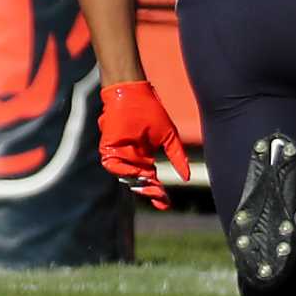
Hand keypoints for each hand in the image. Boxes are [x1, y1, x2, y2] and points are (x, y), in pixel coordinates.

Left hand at [98, 80, 191, 209]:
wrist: (132, 92)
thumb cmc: (150, 110)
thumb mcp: (169, 137)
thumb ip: (177, 157)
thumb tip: (187, 177)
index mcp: (145, 155)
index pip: (151, 179)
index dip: (157, 193)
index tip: (165, 204)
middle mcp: (132, 156)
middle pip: (139, 181)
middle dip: (149, 190)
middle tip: (158, 196)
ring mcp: (119, 152)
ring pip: (126, 176)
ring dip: (137, 183)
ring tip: (148, 187)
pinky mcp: (108, 146)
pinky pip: (112, 164)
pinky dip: (123, 170)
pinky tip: (135, 173)